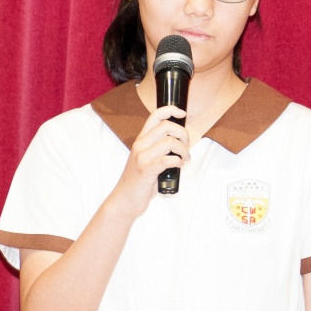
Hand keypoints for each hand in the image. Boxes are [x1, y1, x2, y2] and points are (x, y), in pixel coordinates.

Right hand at [110, 102, 187, 216]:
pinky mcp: (146, 170)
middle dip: (183, 134)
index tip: (182, 114)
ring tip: (185, 158)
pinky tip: (179, 165)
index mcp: (141, 140)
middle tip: (187, 146)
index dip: (170, 110)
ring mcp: (142, 157)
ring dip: (183, 150)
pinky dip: (178, 161)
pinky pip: (167, 159)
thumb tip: (181, 143)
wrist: (124, 200)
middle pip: (166, 126)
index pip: (154, 116)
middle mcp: (140, 145)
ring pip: (169, 142)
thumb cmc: (139, 181)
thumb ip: (159, 149)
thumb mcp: (146, 159)